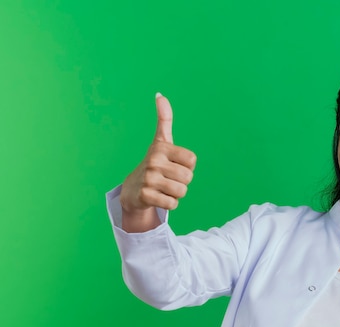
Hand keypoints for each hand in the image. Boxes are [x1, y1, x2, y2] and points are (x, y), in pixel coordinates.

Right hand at [119, 94, 196, 231]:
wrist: (133, 189)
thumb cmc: (154, 163)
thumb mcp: (160, 141)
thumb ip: (164, 120)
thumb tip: (160, 95)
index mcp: (161, 148)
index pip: (192, 160)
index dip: (187, 166)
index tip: (174, 164)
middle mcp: (154, 161)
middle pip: (188, 178)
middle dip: (182, 182)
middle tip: (168, 178)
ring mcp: (149, 179)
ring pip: (182, 191)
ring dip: (176, 194)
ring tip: (164, 188)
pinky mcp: (146, 196)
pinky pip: (172, 203)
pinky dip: (169, 204)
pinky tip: (159, 197)